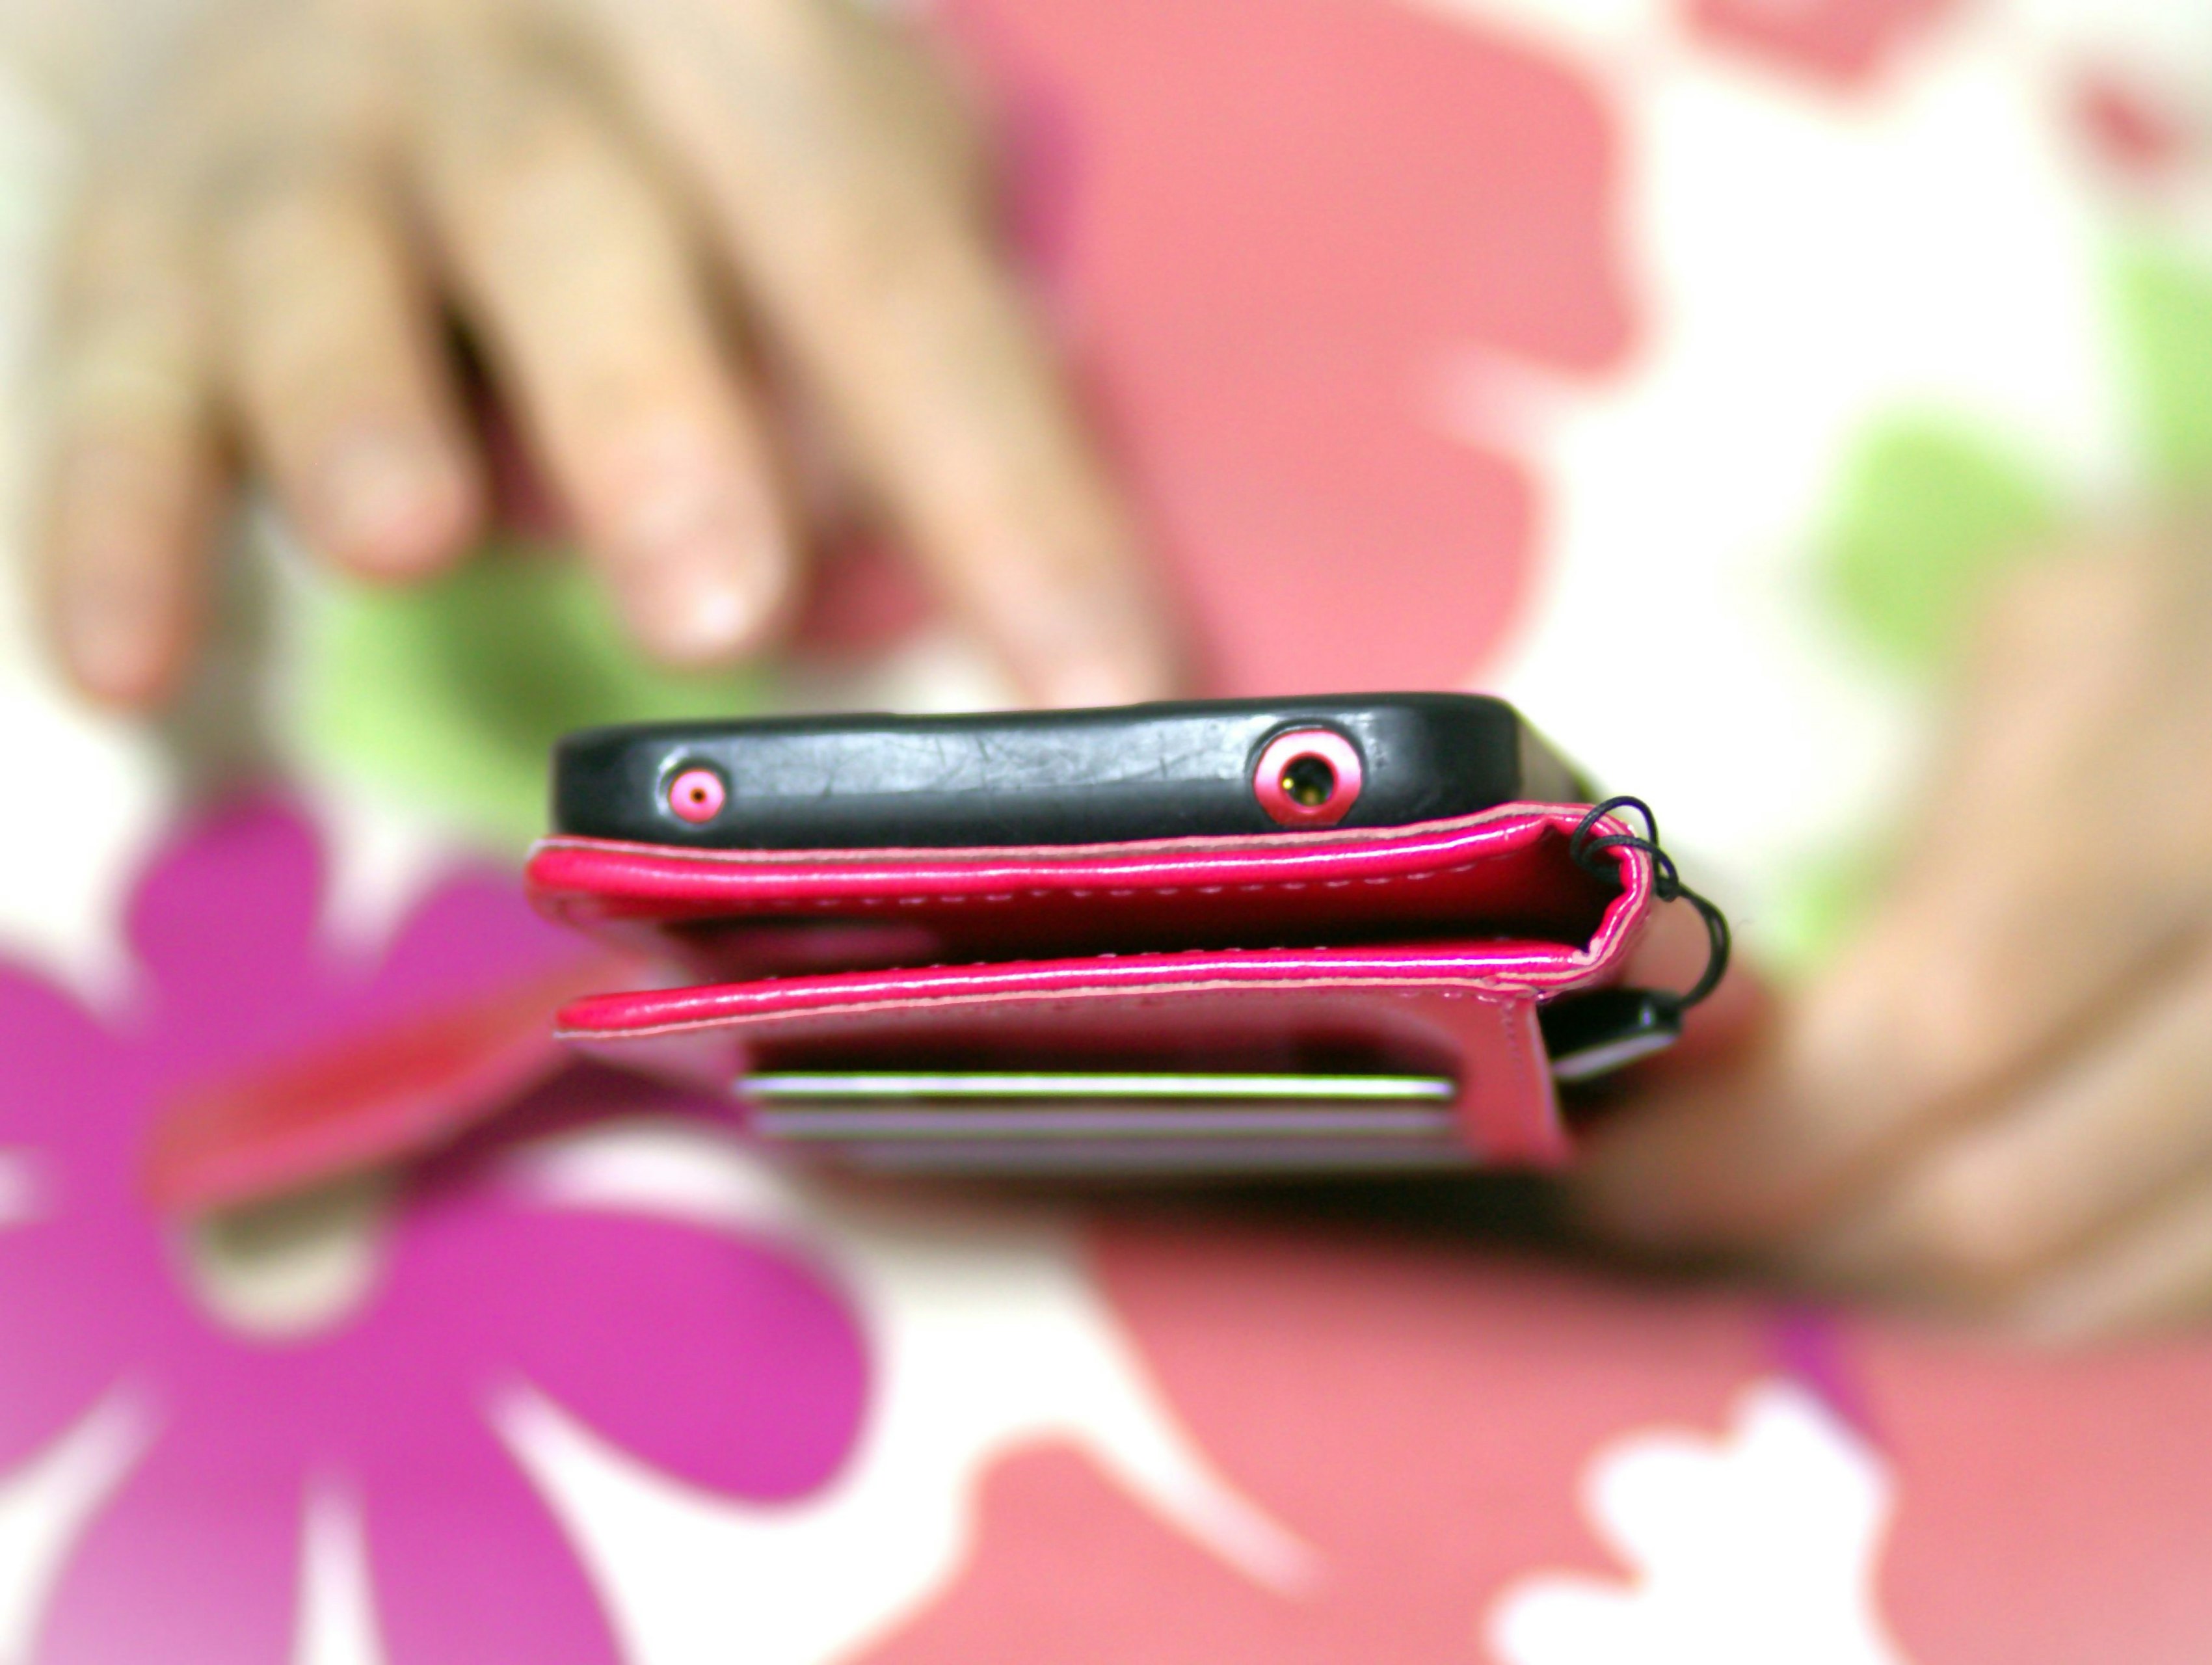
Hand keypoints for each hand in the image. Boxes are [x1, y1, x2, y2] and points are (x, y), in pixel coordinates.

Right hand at [38, 0, 1180, 707]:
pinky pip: (106, 386)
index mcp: (729, 41)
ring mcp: (299, 142)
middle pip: (578, 218)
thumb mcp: (822, 167)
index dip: (1007, 487)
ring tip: (403, 540)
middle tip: (719, 607)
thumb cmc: (661, 119)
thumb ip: (892, 379)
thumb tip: (993, 646)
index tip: (1102, 694)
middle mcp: (503, 56)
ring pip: (321, 269)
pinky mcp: (134, 245)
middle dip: (648, 411)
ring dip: (363, 410)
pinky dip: (113, 527)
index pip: (891, 275)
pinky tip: (129, 676)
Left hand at [1576, 450, 2211, 1335]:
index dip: (1741, 1141)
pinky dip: (2034, 1286)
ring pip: (2085, 1298)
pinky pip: (2186, 1302)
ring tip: (1774, 1225)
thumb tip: (1732, 1050)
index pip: (1935, 1038)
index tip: (1607, 1166)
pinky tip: (1939, 1223)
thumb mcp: (2051, 634)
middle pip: (2000, 1209)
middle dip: (1783, 1235)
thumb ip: (1902, 846)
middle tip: (1661, 1213)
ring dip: (1889, 1289)